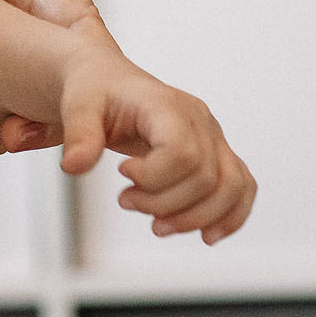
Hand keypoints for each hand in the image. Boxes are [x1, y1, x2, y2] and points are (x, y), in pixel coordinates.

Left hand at [54, 42, 255, 244]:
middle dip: (163, 203)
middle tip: (125, 201)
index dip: (154, 177)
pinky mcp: (217, 154)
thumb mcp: (77, 106)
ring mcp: (213, 137)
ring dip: (195, 218)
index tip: (122, 173)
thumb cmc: (95, 91)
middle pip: (204, 177)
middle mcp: (199, 120)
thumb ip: (78, 134)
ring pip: (230, 187)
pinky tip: (206, 236)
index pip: (182, 152)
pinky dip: (230, 216)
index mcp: (167, 105)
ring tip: (156, 226)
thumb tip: (73, 167)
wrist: (107, 81)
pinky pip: (242, 187)